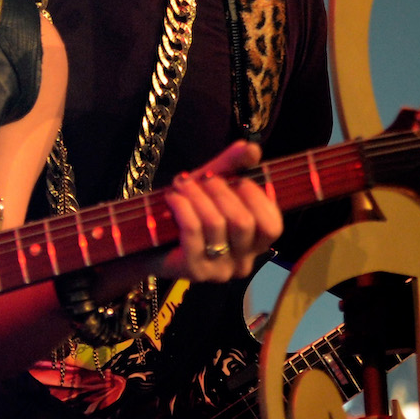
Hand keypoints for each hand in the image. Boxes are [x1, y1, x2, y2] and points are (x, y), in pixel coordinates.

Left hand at [156, 140, 281, 282]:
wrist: (148, 240)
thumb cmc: (187, 213)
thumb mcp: (211, 185)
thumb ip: (233, 166)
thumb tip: (252, 148)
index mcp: (254, 245)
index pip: (272, 226)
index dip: (257, 198)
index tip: (238, 180)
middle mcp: (241, 263)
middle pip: (243, 222)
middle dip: (221, 191)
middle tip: (204, 178)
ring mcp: (218, 270)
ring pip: (216, 224)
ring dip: (197, 195)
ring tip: (183, 184)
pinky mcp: (193, 270)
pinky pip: (192, 231)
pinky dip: (182, 206)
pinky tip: (173, 197)